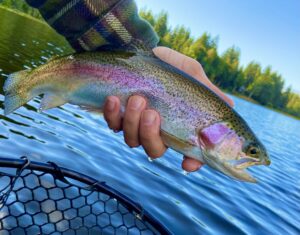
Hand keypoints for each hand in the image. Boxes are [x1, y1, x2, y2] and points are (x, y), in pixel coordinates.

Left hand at [103, 47, 233, 171]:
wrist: (142, 52)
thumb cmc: (171, 66)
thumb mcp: (193, 75)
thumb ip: (209, 91)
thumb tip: (229, 106)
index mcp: (178, 126)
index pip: (188, 153)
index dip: (190, 163)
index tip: (187, 163)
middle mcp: (158, 131)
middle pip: (155, 150)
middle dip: (151, 135)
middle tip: (152, 112)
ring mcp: (137, 126)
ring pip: (133, 141)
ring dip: (133, 123)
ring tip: (136, 99)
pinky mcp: (119, 117)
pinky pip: (114, 125)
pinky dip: (113, 115)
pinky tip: (114, 99)